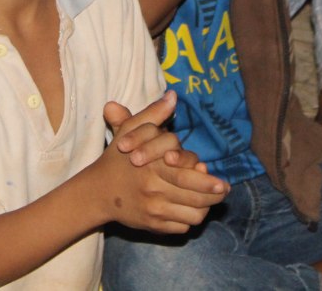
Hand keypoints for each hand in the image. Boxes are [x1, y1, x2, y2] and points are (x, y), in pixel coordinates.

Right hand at [94, 96, 227, 233]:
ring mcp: (153, 210)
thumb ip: (152, 114)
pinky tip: (190, 208)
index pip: (186, 176)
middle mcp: (153, 190)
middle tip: (224, 190)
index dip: (206, 180)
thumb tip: (173, 96)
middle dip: (214, 195)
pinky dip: (189, 219)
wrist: (97, 192)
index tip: (220, 181)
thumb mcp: (130, 131)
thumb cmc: (118, 158)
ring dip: (204, 208)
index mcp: (151, 167)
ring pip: (192, 214)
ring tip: (208, 199)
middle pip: (195, 198)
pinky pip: (182, 226)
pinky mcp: (153, 226)